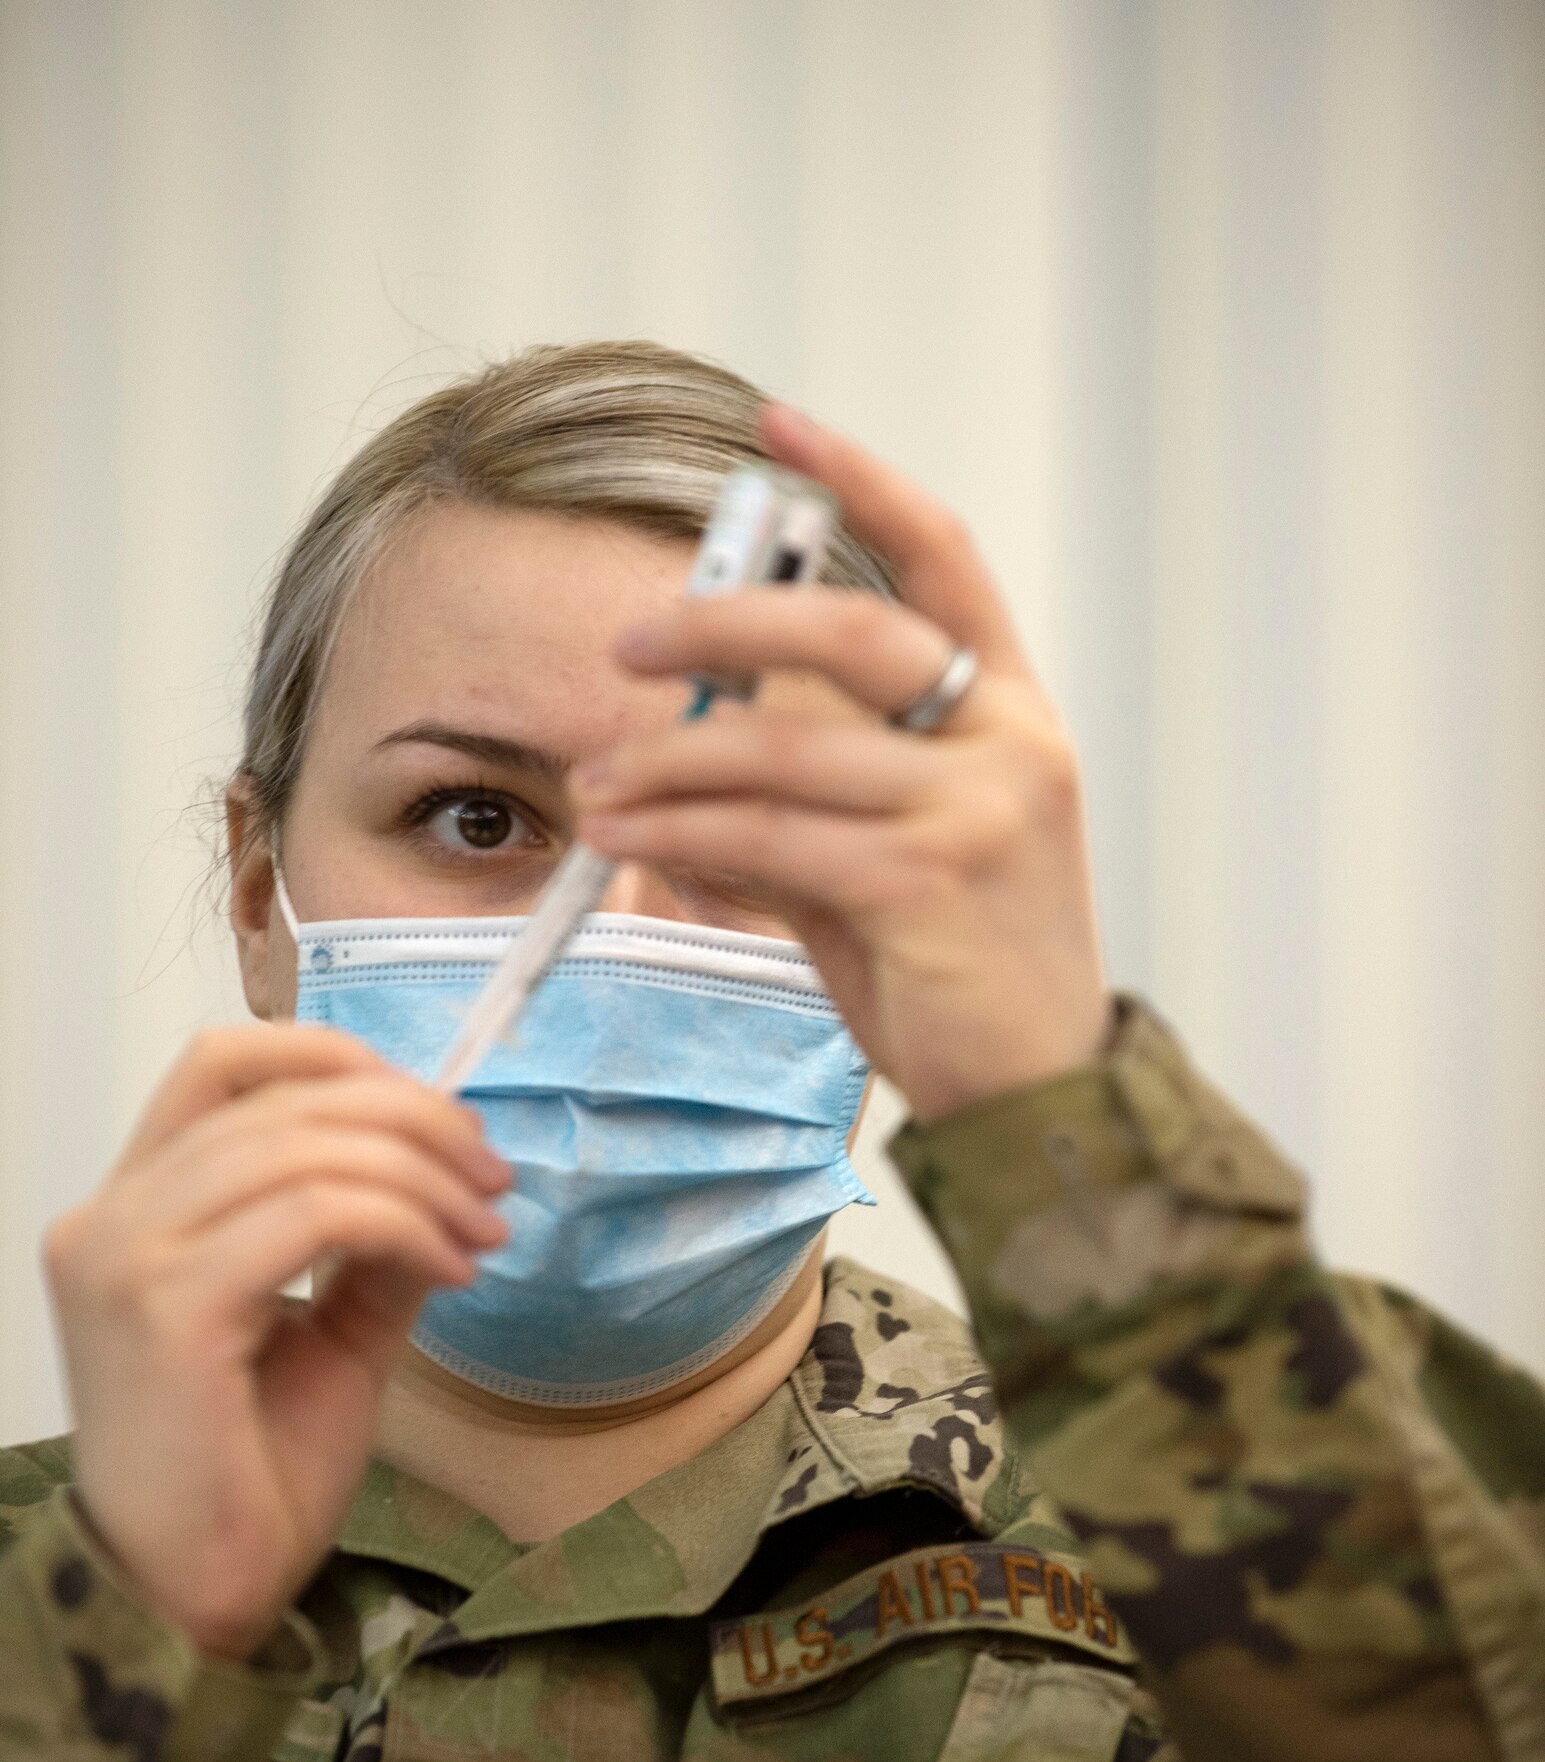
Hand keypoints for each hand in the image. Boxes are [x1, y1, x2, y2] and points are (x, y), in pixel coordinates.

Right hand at [44, 1026, 508, 1658]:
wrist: (197, 1601)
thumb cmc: (251, 1476)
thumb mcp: (333, 1330)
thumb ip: (375, 1242)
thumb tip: (450, 1172)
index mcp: (134, 1208)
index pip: (224, 1064)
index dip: (339, 1061)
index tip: (438, 1117)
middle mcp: (111, 1217)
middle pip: (280, 1096)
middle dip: (412, 1120)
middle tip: (492, 1176)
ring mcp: (128, 1258)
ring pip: (305, 1146)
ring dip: (421, 1173)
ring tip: (483, 1229)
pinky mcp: (169, 1308)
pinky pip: (316, 1213)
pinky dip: (403, 1222)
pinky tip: (451, 1268)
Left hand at [573, 405, 1109, 1120]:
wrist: (1041, 1095)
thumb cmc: (964, 968)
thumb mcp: (902, 852)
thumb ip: (820, 786)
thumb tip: (692, 746)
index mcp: (1012, 712)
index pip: (945, 559)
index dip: (863, 482)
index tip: (778, 428)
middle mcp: (1009, 740)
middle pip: (849, 631)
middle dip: (724, 622)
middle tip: (630, 645)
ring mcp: (978, 808)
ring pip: (785, 746)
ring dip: (670, 761)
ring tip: (598, 785)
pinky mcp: (928, 882)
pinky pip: (771, 835)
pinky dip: (684, 832)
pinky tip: (629, 837)